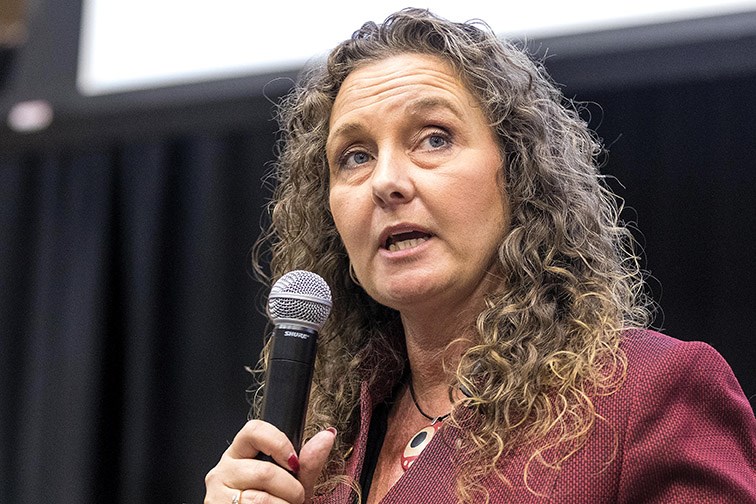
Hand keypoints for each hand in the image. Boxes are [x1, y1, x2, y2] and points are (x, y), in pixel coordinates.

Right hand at [204, 420, 336, 503]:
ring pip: (261, 498)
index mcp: (240, 453)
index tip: (294, 462)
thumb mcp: (295, 482)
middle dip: (290, 489)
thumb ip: (309, 462)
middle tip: (295, 497)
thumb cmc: (276, 503)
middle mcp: (224, 469)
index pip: (254, 430)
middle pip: (264, 471)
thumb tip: (327, 435)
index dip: (278, 443)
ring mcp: (218, 492)